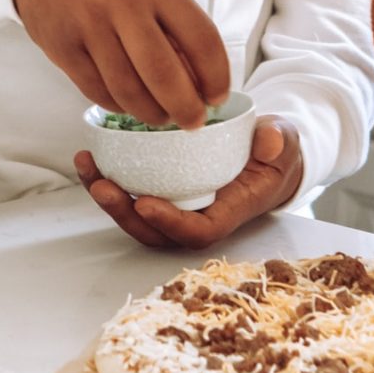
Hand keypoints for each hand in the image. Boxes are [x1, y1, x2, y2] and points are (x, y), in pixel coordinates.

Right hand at [11, 0, 230, 128]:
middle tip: (193, 121)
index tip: (217, 96)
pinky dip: (119, 105)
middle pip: (163, 74)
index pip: (201, 39)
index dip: (216, 76)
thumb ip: (175, 19)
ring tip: (162, 116)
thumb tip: (200, 76)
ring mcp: (88, 27)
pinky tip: (129, 103)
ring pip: (128, 91)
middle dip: (185, 108)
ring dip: (151, 113)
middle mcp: (121, 3)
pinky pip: (98, 92)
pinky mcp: (62, 49)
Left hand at [76, 118, 302, 250]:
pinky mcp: (163, 189)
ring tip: (88, 169)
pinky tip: (90, 158)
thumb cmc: (275, 152)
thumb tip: (269, 140)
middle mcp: (198, 215)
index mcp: (229, 211)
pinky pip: (132, 193)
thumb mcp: (285, 142)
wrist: (266, 153)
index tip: (146, 203)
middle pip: (157, 232)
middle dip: (125, 214)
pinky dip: (108, 180)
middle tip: (103, 187)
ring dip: (108, 199)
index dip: (170, 224)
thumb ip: (279, 141)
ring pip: (137, 216)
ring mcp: (178, 205)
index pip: (198, 231)